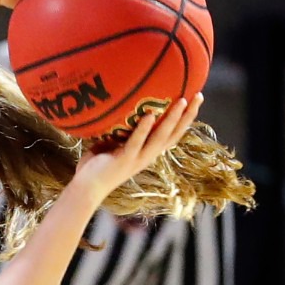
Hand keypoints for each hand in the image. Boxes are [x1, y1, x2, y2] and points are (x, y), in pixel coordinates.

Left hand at [72, 95, 203, 202]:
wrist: (86, 188)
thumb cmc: (96, 165)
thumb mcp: (111, 142)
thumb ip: (119, 129)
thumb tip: (118, 106)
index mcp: (148, 152)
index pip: (173, 134)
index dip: (185, 119)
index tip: (194, 100)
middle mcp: (147, 156)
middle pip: (174, 134)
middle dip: (188, 115)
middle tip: (198, 96)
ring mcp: (137, 159)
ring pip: (160, 137)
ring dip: (172, 119)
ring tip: (180, 101)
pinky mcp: (124, 160)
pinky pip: (137, 142)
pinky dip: (144, 129)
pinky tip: (150, 114)